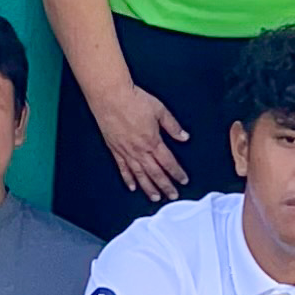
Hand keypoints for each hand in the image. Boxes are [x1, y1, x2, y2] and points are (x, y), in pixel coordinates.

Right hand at [88, 75, 189, 206]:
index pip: (168, 162)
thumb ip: (172, 125)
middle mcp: (139, 150)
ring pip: (139, 175)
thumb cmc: (134, 100)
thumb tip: (184, 137)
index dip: (177, 173)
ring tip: (155, 197)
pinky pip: (123, 168)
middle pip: (155, 173)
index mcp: (152, 141)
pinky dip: (128, 179)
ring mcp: (126, 151)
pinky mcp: (115, 149)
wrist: (110, 97)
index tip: (183, 180)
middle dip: (165, 186)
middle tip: (173, 196)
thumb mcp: (159, 110)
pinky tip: (132, 187)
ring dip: (148, 187)